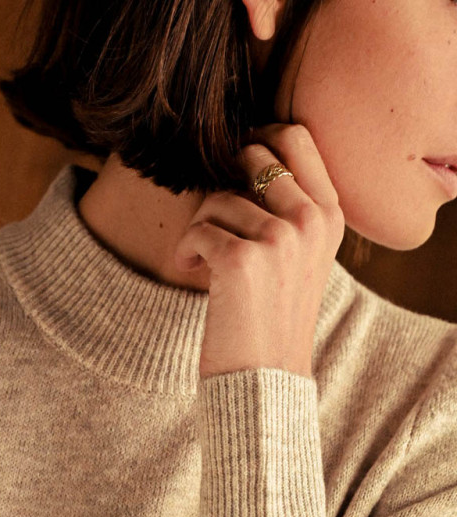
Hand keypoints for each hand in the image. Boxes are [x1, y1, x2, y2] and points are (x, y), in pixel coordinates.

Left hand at [173, 122, 345, 380]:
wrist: (267, 379)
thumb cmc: (272, 319)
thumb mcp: (300, 257)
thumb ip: (290, 209)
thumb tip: (246, 152)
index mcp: (330, 216)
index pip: (296, 137)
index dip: (256, 139)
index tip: (234, 165)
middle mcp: (311, 220)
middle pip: (253, 155)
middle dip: (223, 183)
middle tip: (214, 221)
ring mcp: (280, 239)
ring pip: (218, 197)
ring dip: (200, 227)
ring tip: (204, 261)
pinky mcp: (243, 261)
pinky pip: (198, 231)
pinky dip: (187, 251)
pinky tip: (192, 272)